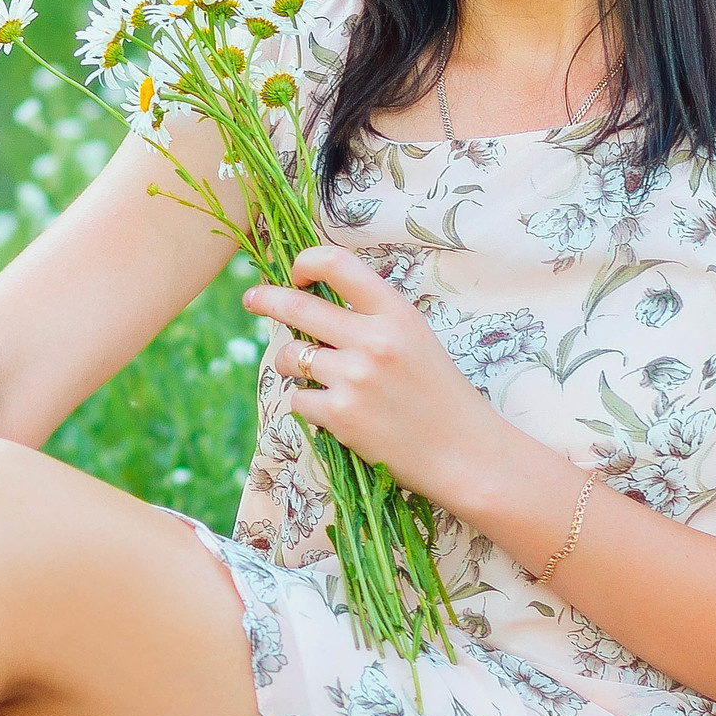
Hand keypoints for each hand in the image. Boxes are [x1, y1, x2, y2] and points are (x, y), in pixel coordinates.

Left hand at [242, 244, 508, 506]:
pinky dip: (309, 404)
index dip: (306, 262)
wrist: (464, 454)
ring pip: (291, 357)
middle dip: (265, 299)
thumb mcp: (414, 337)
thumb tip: (313, 297)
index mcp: (396, 313)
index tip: (296, 274)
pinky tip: (337, 412)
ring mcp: (354, 378)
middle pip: (297, 304)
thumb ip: (371, 317)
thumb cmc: (437, 393)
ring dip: (292, 363)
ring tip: (316, 375)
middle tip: (251, 299)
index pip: (337, 263)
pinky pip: (299, 399)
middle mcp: (373, 339)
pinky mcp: (340, 415)